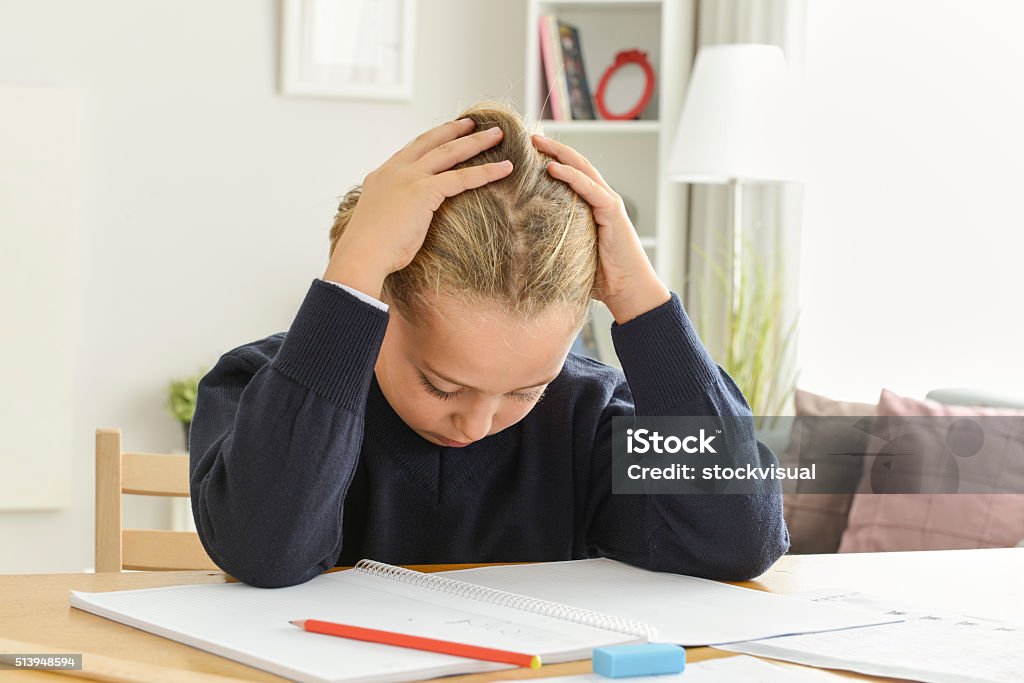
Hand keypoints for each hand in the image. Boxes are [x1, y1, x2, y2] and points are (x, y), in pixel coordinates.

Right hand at [324, 118, 512, 298]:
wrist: (361, 255)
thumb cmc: (369, 250)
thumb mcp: (380, 221)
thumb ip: (393, 211)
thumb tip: (404, 221)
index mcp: (382, 175)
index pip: (411, 150)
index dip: (432, 140)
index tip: (446, 133)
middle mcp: (395, 170)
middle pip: (431, 142)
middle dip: (455, 130)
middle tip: (473, 123)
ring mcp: (409, 177)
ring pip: (450, 153)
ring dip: (476, 142)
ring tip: (497, 134)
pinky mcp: (424, 191)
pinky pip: (462, 178)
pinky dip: (486, 172)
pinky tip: (505, 168)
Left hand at [530, 134, 669, 323]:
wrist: (628, 290)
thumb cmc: (600, 277)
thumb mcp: (571, 253)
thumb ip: (556, 241)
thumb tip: (522, 245)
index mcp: (591, 206)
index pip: (571, 175)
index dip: (552, 160)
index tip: (528, 152)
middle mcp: (600, 199)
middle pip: (575, 165)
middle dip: (553, 149)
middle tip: (529, 137)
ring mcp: (608, 203)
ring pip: (582, 169)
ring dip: (559, 154)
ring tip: (537, 143)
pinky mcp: (612, 211)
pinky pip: (589, 188)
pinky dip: (571, 176)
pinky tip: (552, 168)